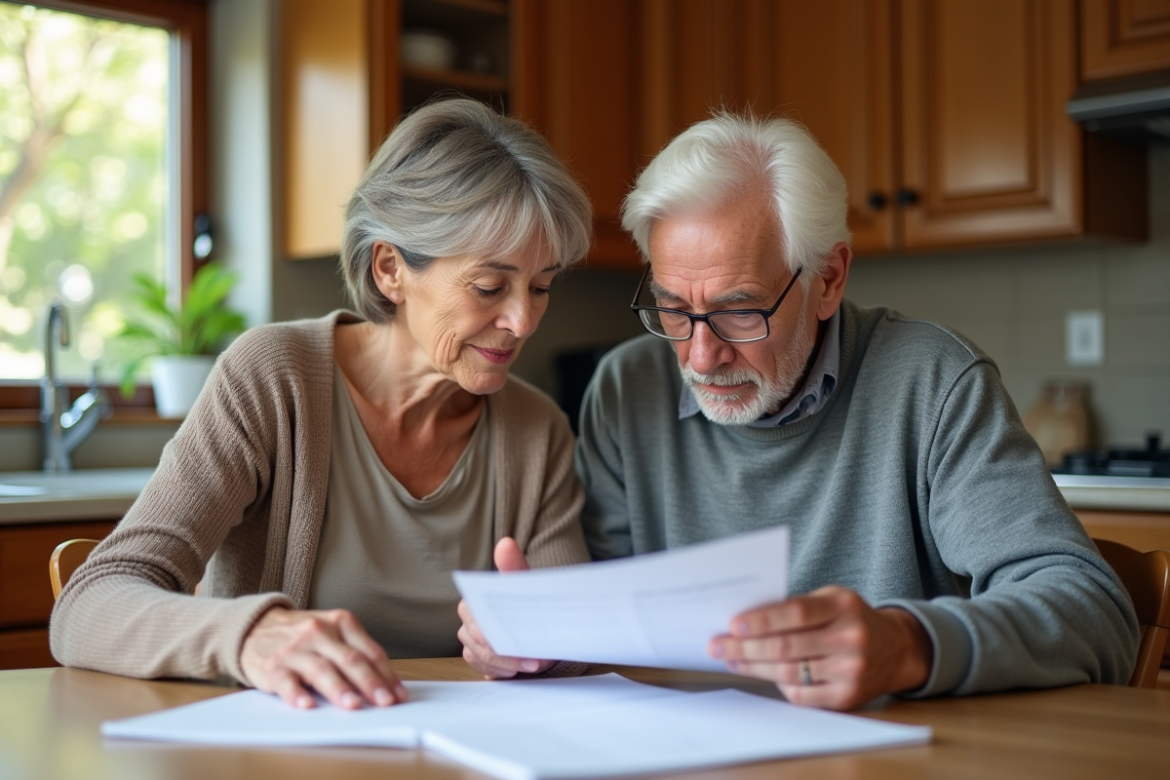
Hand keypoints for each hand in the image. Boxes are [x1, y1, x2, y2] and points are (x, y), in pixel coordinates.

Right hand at [240, 607, 408, 709]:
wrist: (255, 626)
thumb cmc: (303, 635)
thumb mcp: (332, 632)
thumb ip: (355, 652)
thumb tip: (385, 684)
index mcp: (340, 622)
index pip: (369, 651)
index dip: (387, 674)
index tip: (399, 694)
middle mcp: (319, 632)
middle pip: (350, 659)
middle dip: (370, 682)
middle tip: (385, 701)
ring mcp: (295, 649)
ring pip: (322, 669)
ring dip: (339, 689)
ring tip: (353, 705)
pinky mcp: (273, 666)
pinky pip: (287, 681)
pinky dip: (297, 694)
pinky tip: (306, 705)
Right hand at [458, 537, 554, 678]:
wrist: (536, 623)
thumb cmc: (526, 601)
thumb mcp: (524, 584)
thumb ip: (514, 567)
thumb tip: (505, 543)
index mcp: (471, 602)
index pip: (477, 622)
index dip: (497, 634)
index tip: (520, 642)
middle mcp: (466, 623)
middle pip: (481, 643)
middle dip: (508, 653)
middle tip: (536, 660)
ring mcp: (470, 644)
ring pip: (484, 659)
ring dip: (509, 665)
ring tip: (534, 665)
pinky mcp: (479, 661)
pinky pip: (485, 670)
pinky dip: (503, 672)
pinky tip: (520, 671)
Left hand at [708, 586, 932, 709]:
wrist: (895, 649)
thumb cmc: (850, 618)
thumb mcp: (831, 599)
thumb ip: (795, 606)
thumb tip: (745, 620)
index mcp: (844, 606)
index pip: (796, 613)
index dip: (762, 620)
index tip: (732, 624)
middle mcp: (851, 639)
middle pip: (786, 647)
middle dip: (744, 648)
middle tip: (717, 646)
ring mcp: (851, 671)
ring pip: (789, 672)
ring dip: (753, 667)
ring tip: (731, 660)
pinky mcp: (847, 697)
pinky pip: (801, 693)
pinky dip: (777, 683)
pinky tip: (762, 674)